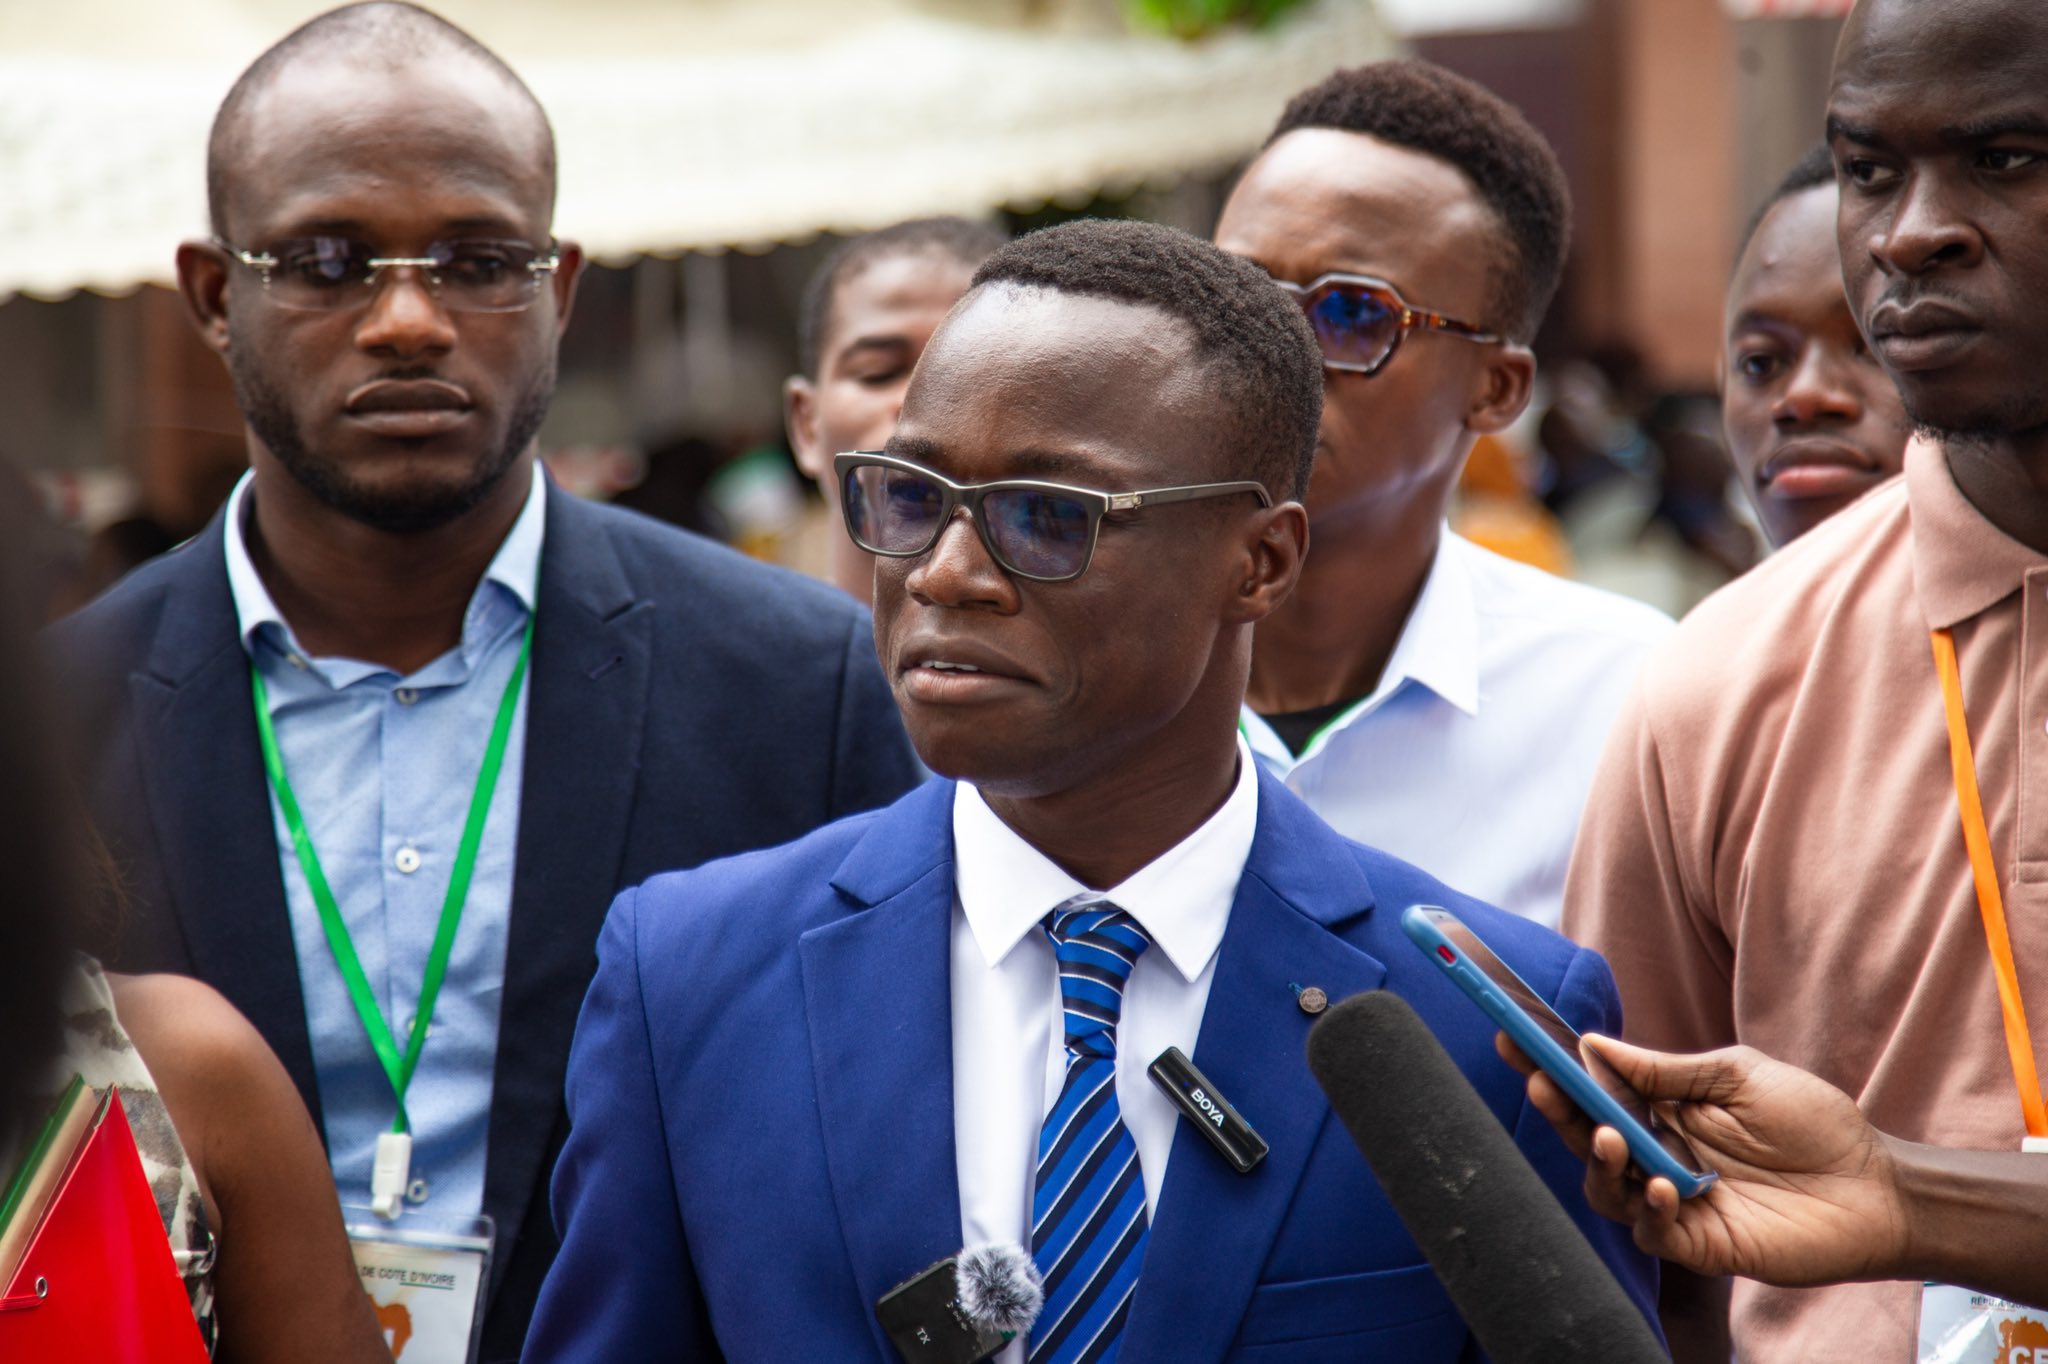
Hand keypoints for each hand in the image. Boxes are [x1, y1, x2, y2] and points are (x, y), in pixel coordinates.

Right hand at [1499, 1032, 1910, 1286]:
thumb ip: (1667, 1069)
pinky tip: (1665, 1183)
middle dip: (1557, 1110)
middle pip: (1585, 1136)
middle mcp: (1657, 1153)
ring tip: (1609, 1138)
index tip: (1513, 1039)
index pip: (1592, 1089)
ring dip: (1597, 1162)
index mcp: (1662, 1109)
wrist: (1876, 1186)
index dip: (1550, 1068)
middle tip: (1541, 1084)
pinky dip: (1648, 1207)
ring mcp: (1673, 1200)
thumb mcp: (1739, 1075)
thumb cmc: (1814, 1123)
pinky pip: (1651, 1231)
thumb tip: (1596, 1045)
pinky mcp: (1699, 1242)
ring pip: (1604, 1189)